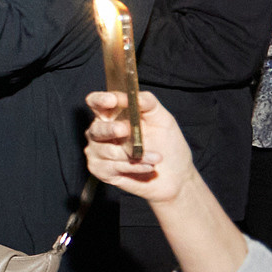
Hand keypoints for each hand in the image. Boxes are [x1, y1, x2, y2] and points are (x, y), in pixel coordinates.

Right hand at [83, 89, 195, 205]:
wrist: (176, 176)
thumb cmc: (167, 145)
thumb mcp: (163, 119)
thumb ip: (148, 103)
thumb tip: (135, 95)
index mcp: (112, 115)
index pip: (96, 102)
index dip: (100, 100)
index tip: (112, 101)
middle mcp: (101, 132)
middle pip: (96, 128)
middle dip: (111, 129)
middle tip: (126, 130)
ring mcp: (98, 151)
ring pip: (106, 151)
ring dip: (134, 155)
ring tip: (156, 158)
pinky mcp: (100, 170)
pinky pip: (111, 167)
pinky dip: (133, 167)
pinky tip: (147, 167)